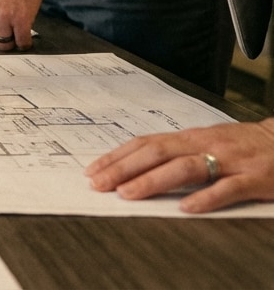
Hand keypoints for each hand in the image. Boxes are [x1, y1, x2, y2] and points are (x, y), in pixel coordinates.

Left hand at [85, 118, 273, 212]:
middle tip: (99, 184)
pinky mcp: (254, 179)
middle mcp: (205, 145)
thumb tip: (137, 163)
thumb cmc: (244, 144)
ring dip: (154, 180)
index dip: (118, 157)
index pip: (146, 143)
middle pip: (157, 153)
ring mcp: (230, 161)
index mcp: (191, 138)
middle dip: (124, 168)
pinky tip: (186, 208)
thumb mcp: (207, 142)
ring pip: (186, 168)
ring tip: (129, 193)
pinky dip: (206, 197)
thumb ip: (177, 152)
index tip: (93, 171)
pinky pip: (228, 188)